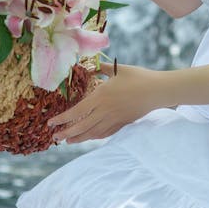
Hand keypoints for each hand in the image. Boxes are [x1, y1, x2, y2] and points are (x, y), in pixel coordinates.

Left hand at [49, 63, 169, 143]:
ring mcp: (115, 119)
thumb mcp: (118, 69)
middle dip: (67, 133)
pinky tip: (89, 137)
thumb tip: (89, 66)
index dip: (63, 119)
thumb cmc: (138, 77)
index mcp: (101, 96)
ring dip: (79, 138)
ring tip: (68, 141)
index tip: (51, 123)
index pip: (77, 111)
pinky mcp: (123, 122)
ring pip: (93, 132)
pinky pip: (105, 133)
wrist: (157, 91)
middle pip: (82, 126)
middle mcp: (105, 111)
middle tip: (54, 138)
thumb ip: (101, 69)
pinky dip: (95, 136)